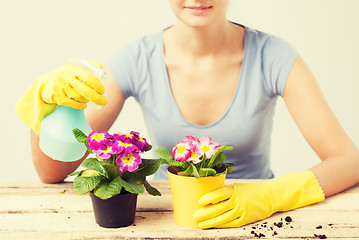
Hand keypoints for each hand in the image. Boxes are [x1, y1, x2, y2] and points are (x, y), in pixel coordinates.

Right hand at [41, 62, 106, 108]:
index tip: (102, 91)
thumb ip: (89, 66)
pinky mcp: (56, 96)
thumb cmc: (66, 76)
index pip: (89, 77)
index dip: (98, 86)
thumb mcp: (75, 67)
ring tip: (88, 99)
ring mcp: (59, 86)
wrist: (45, 83)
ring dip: (87, 100)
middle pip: (85, 90)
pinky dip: (81, 105)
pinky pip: (73, 104)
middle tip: (104, 102)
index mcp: (71, 67)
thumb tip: (101, 68)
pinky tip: (83, 104)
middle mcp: (64, 76)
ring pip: (80, 98)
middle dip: (97, 98)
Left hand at [193, 170, 324, 228]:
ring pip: (222, 218)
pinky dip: (220, 225)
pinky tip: (212, 225)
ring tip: (200, 223)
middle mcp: (237, 200)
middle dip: (204, 213)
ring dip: (209, 222)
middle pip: (217, 208)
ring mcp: (241, 211)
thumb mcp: (236, 187)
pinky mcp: (245, 219)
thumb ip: (223, 191)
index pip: (217, 194)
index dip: (207, 198)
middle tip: (194, 216)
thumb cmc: (249, 190)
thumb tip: (206, 196)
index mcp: (233, 190)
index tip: (198, 202)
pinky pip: (229, 223)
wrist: (269, 197)